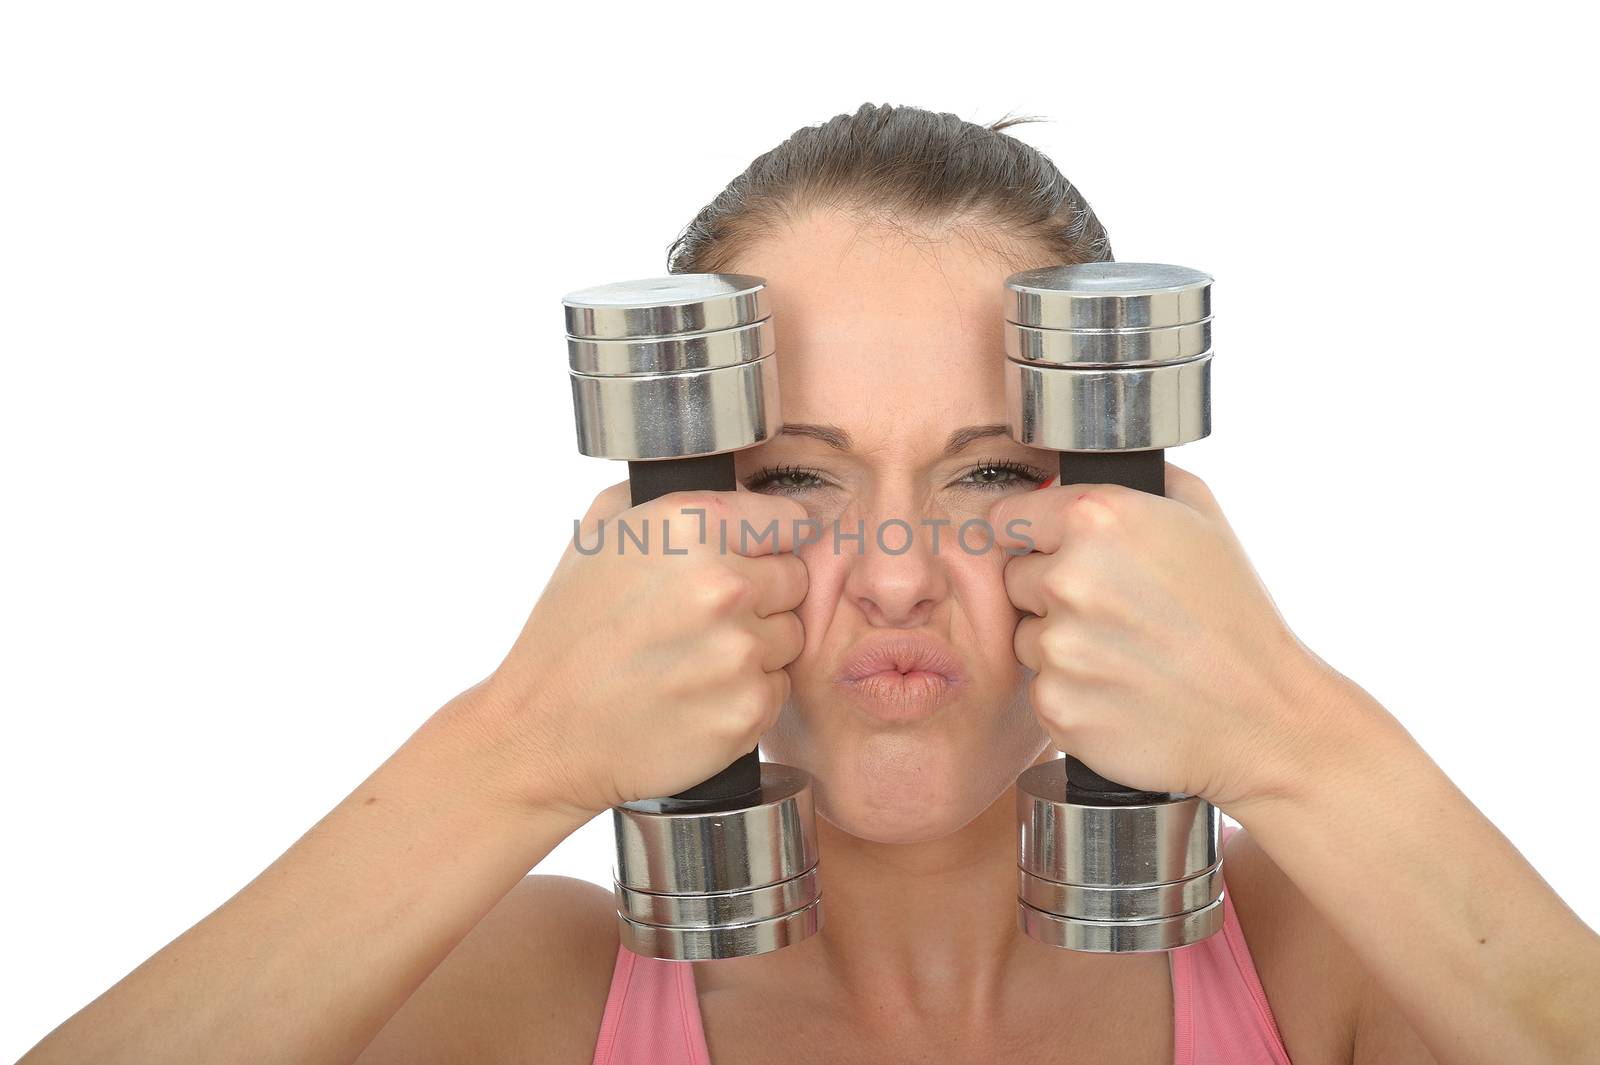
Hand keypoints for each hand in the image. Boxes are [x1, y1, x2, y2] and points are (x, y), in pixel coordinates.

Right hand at [466, 480, 809, 816]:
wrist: (543, 732)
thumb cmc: (569, 634)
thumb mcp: (599, 535)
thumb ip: (669, 498)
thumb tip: (732, 488)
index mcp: (689, 526)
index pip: (788, 520)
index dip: (769, 540)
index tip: (753, 555)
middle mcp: (723, 584)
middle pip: (795, 579)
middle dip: (761, 594)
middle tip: (704, 617)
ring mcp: (740, 651)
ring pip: (790, 637)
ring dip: (756, 646)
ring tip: (694, 659)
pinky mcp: (748, 710)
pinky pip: (778, 689)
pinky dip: (747, 694)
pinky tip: (697, 696)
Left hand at [989, 463, 1355, 807]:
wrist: (1262, 718)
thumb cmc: (1235, 617)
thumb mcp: (1203, 518)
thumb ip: (1137, 485)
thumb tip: (1088, 468)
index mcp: (1097, 519)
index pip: (1009, 517)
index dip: (1033, 536)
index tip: (1052, 552)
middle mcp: (1068, 578)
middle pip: (1015, 579)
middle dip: (1050, 592)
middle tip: (1113, 612)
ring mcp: (1059, 646)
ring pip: (1026, 637)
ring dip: (1060, 644)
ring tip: (1124, 654)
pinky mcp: (1056, 704)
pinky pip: (1042, 688)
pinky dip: (1072, 692)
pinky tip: (1121, 692)